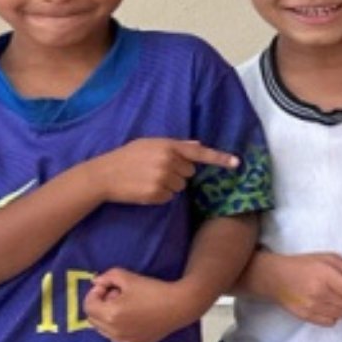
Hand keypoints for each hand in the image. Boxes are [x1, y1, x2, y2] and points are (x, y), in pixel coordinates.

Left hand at [82, 269, 190, 341]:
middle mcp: (114, 331)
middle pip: (93, 318)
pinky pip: (115, 337)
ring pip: (103, 330)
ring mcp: (123, 341)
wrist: (178, 306)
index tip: (108, 286)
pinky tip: (132, 316)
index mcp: (110, 314)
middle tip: (117, 294)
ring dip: (107, 317)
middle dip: (100, 305)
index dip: (95, 293)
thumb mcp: (128, 277)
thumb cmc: (153, 290)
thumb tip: (95, 282)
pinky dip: (117, 327)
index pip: (88, 305)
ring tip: (125, 306)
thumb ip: (107, 276)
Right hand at [91, 139, 237, 206]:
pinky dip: (160, 195)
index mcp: (167, 145)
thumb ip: (175, 145)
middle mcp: (168, 161)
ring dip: (169, 185)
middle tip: (156, 170)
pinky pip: (169, 197)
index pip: (199, 152)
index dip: (219, 158)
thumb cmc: (126, 157)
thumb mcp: (149, 143)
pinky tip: (145, 189)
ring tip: (148, 179)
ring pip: (180, 186)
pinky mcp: (157, 194)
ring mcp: (163, 178)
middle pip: (190, 172)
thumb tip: (197, 145)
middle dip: (178, 172)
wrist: (104, 175)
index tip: (237, 163)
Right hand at [260, 251, 341, 325]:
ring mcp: (312, 307)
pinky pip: (330, 322)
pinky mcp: (306, 317)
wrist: (275, 277)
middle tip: (341, 289)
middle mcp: (319, 293)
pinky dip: (333, 315)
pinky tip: (326, 305)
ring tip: (332, 296)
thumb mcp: (326, 257)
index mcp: (325, 276)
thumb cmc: (304, 264)